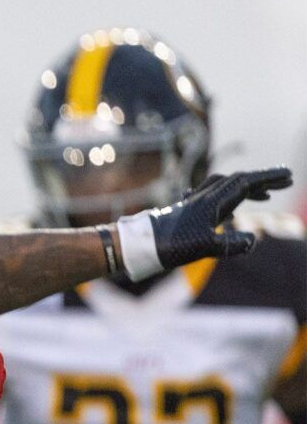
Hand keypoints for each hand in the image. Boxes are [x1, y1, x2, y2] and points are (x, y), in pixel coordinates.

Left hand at [111, 167, 293, 280]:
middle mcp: (203, 197)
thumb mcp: (203, 248)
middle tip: (284, 182)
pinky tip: (227, 207)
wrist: (135, 245)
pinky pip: (211, 196)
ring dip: (246, 187)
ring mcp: (193, 203)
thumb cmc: (168, 246)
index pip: (245, 182)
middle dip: (262, 180)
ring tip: (264, 196)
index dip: (268, 178)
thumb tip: (252, 240)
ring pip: (224, 186)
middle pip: (238, 180)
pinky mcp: (184, 211)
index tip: (287, 176)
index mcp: (212, 202)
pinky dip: (227, 196)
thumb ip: (229, 244)